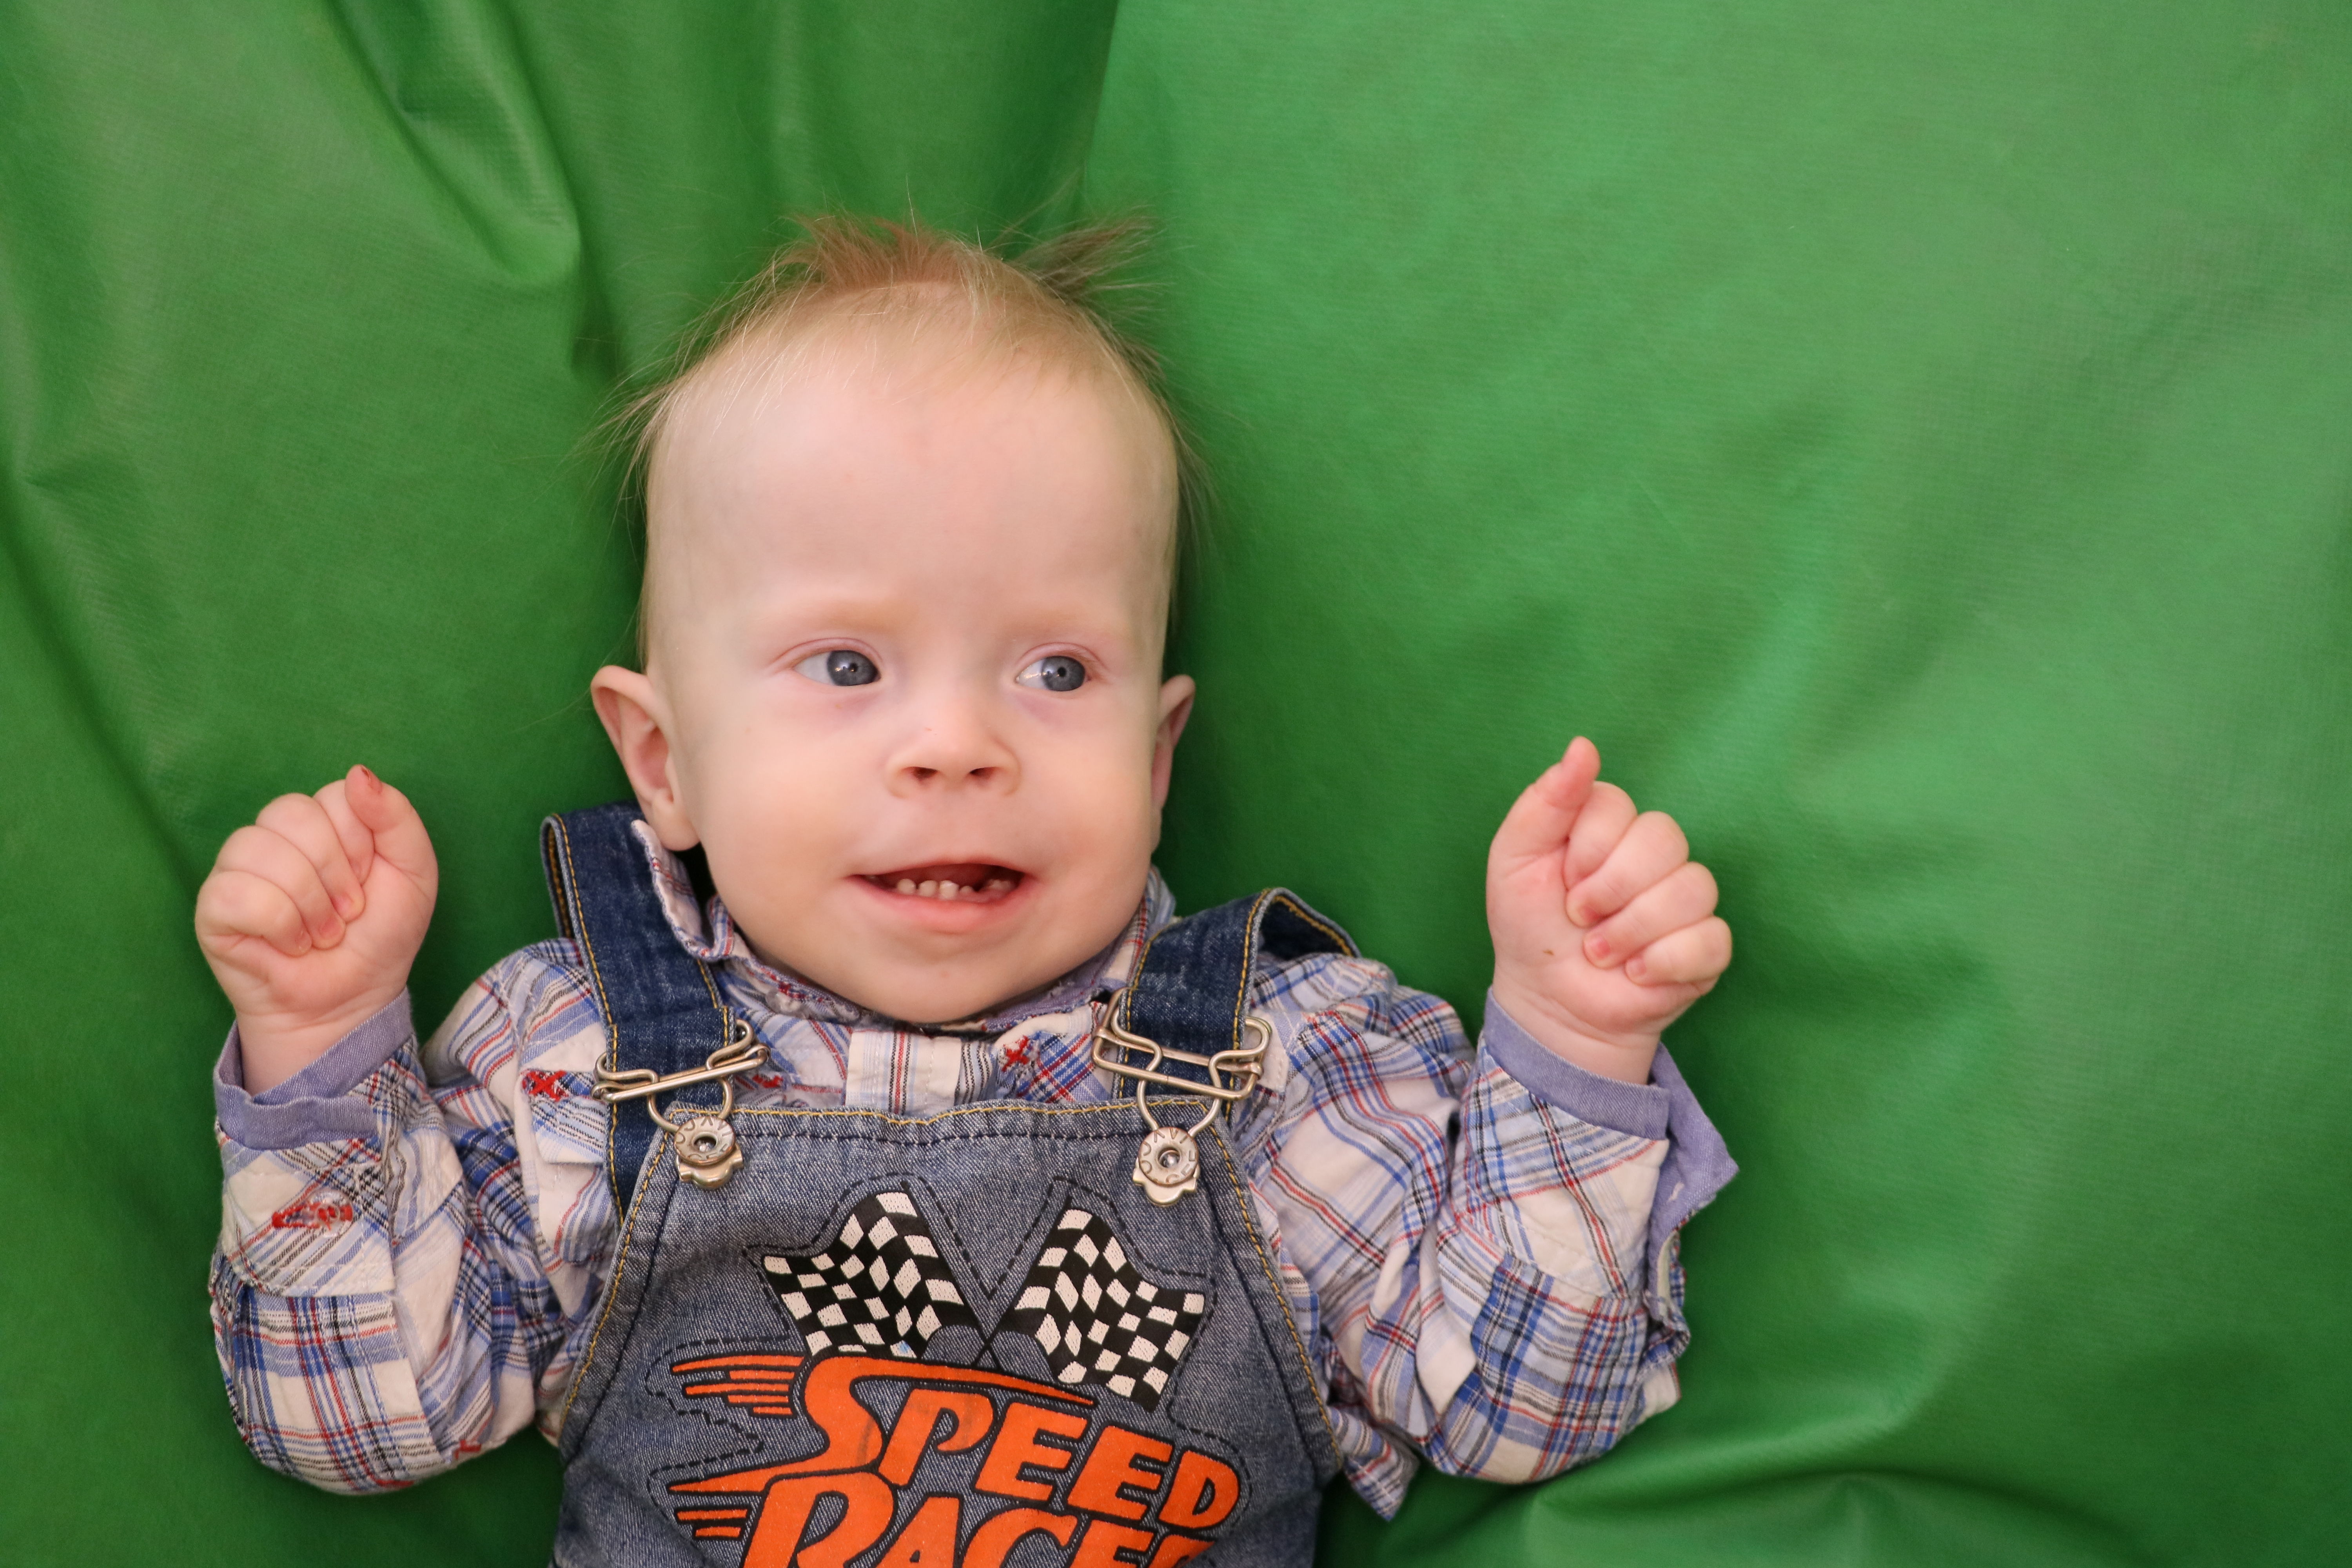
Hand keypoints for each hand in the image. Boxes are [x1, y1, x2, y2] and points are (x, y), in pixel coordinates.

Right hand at [195, 766, 437, 1093]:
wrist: (354, 997)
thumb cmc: (381, 935)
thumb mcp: (414, 871)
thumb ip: (395, 817)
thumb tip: (358, 773)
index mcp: (322, 822)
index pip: (332, 795)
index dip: (359, 842)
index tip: (368, 879)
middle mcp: (275, 838)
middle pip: (292, 813)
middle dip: (334, 872)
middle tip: (348, 911)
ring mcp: (238, 870)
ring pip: (259, 848)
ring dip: (309, 903)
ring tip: (322, 932)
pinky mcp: (214, 908)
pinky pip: (236, 893)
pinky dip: (279, 924)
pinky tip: (292, 944)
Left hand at [1487, 738, 1730, 1083]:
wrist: (1547, 1000)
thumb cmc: (1530, 926)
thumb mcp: (1514, 860)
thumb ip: (1545, 801)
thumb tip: (1583, 746)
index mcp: (1611, 827)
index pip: (1620, 805)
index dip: (1587, 848)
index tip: (1562, 880)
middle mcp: (1655, 856)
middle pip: (1663, 838)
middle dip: (1610, 888)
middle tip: (1580, 917)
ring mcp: (1686, 901)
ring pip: (1692, 887)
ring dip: (1631, 930)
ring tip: (1600, 951)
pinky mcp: (1707, 947)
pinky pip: (1712, 938)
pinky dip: (1664, 962)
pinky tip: (1635, 973)